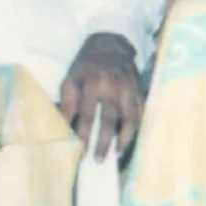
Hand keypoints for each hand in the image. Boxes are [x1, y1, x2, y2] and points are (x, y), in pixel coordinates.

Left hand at [57, 32, 146, 159]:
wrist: (111, 45)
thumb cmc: (87, 64)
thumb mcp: (71, 77)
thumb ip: (68, 100)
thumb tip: (65, 124)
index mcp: (94, 83)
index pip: (88, 115)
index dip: (85, 134)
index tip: (82, 151)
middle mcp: (114, 88)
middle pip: (110, 121)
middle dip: (104, 143)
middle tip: (99, 160)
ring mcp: (130, 90)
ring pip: (130, 119)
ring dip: (124, 139)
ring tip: (117, 153)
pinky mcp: (139, 91)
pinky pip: (140, 113)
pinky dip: (136, 128)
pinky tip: (129, 139)